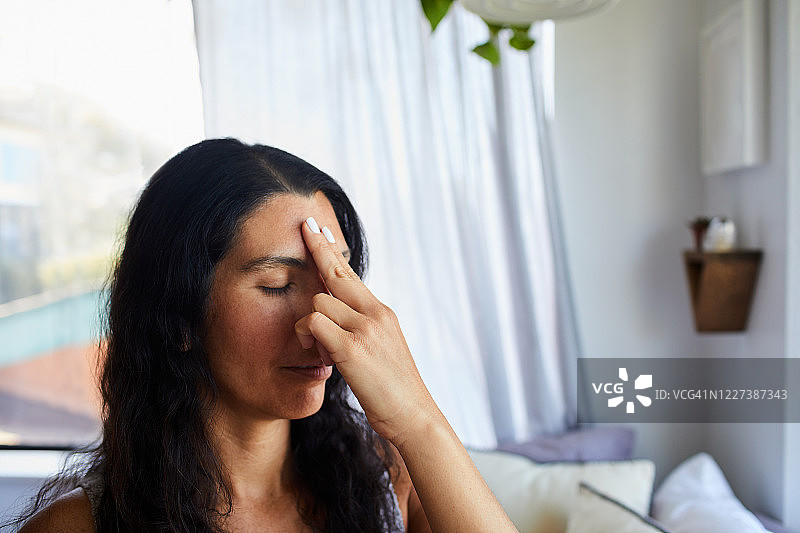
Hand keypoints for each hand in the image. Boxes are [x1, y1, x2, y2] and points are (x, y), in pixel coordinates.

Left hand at [294, 217, 435, 443]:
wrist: (414, 415)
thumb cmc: (394, 389)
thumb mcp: (382, 349)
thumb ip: (362, 328)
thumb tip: (338, 316)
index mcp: (381, 313)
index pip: (349, 274)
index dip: (331, 252)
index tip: (319, 230)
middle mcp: (375, 313)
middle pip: (335, 273)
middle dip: (317, 249)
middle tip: (304, 225)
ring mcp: (365, 328)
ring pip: (318, 302)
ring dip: (308, 325)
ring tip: (321, 352)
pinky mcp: (352, 348)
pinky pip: (314, 323)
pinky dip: (306, 336)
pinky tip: (317, 355)